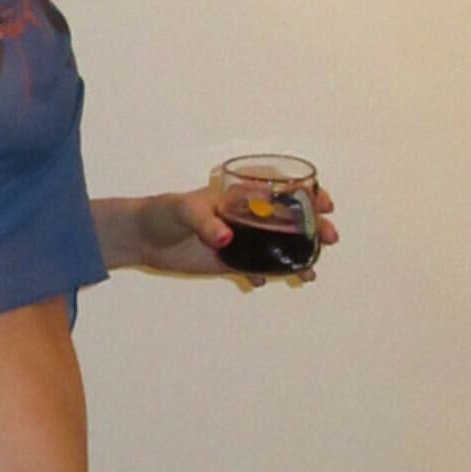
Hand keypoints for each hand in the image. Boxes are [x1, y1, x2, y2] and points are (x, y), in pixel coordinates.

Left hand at [132, 185, 338, 287]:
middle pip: (290, 221)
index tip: (325, 203)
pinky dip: (266, 275)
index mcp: (241, 195)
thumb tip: (226, 238)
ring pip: (279, 248)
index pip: (283, 190)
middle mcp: (247, 217)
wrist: (141, 237)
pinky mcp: (229, 262)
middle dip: (314, 229)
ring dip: (298, 258)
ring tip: (310, 273)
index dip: (309, 195)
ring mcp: (241, 240)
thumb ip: (205, 222)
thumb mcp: (182, 210)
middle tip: (329, 238)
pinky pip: (257, 269)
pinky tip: (264, 281)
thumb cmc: (162, 212)